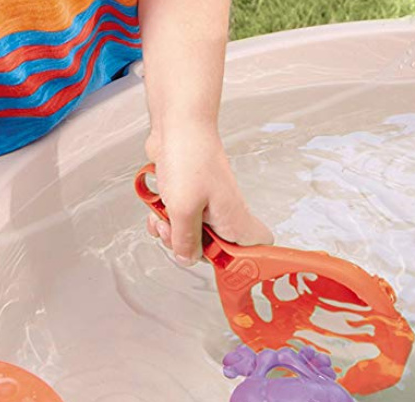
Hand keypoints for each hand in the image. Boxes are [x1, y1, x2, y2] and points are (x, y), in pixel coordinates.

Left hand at [144, 127, 272, 264]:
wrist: (178, 125)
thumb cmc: (189, 158)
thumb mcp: (183, 209)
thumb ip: (185, 241)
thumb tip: (186, 259)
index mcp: (235, 219)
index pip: (259, 249)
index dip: (241, 263)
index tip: (215, 263)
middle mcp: (226, 214)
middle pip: (214, 248)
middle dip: (188, 246)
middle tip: (174, 233)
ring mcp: (208, 204)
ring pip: (192, 234)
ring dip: (171, 231)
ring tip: (161, 217)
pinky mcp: (191, 195)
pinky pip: (179, 218)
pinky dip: (165, 217)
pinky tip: (155, 209)